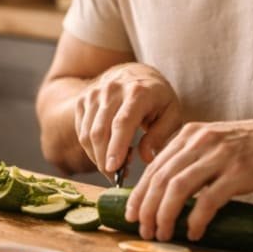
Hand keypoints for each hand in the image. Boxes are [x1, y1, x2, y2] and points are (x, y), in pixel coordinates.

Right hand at [73, 63, 181, 179]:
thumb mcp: (172, 113)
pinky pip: (81, 131)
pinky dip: (91, 148)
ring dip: (98, 156)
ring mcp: (94, 94)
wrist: (135, 74)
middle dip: (104, 160)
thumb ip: (161, 135)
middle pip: (100, 131)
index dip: (116, 147)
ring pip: (87, 133)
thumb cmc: (157, 98)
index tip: (113, 169)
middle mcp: (112, 90)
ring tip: (116, 164)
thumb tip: (146, 157)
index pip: (122, 123)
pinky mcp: (83, 100)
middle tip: (116, 177)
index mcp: (138, 92)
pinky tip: (107, 152)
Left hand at [125, 115, 252, 241]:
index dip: (140, 192)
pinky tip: (194, 232)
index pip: (155, 165)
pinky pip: (208, 200)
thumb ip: (195, 157)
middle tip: (143, 230)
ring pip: (178, 188)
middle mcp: (202, 141)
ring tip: (163, 234)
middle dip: (147, 207)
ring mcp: (220, 155)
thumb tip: (170, 187)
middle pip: (161, 177)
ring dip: (165, 215)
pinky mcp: (240, 172)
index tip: (132, 214)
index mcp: (192, 134)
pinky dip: (196, 219)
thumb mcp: (219, 142)